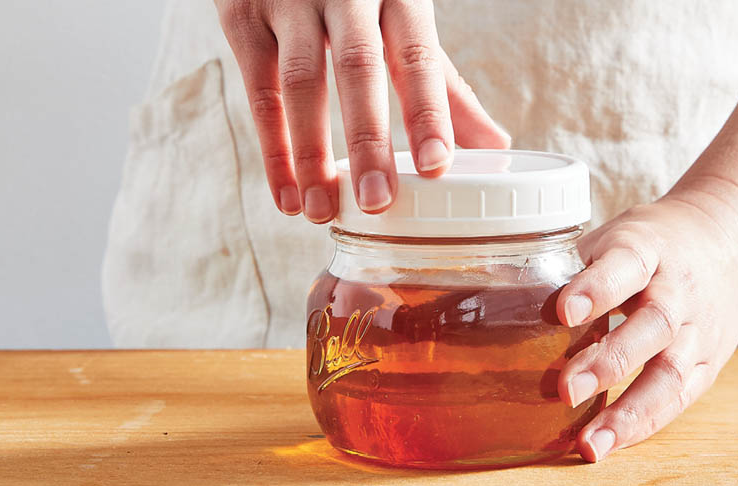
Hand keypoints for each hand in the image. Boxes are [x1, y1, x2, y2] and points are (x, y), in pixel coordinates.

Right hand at [215, 0, 509, 221]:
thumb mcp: (404, 21)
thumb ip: (443, 83)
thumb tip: (494, 147)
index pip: (418, 54)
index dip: (428, 111)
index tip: (436, 166)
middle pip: (359, 68)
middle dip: (368, 141)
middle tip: (377, 203)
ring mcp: (291, 2)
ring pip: (300, 82)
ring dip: (311, 154)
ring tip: (323, 212)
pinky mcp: (243, 16)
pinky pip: (257, 92)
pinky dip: (273, 151)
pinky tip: (288, 196)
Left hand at [556, 179, 737, 461]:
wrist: (733, 239)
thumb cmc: (657, 242)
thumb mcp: (616, 236)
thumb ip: (570, 266)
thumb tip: (500, 294)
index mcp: (650, 248)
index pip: (626, 264)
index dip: (596, 288)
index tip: (563, 312)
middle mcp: (680, 291)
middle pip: (653, 325)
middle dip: (609, 362)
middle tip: (565, 391)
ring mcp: (699, 330)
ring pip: (672, 373)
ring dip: (630, 413)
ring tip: (591, 444)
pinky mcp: (710, 362)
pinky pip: (681, 398)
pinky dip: (646, 424)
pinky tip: (611, 443)